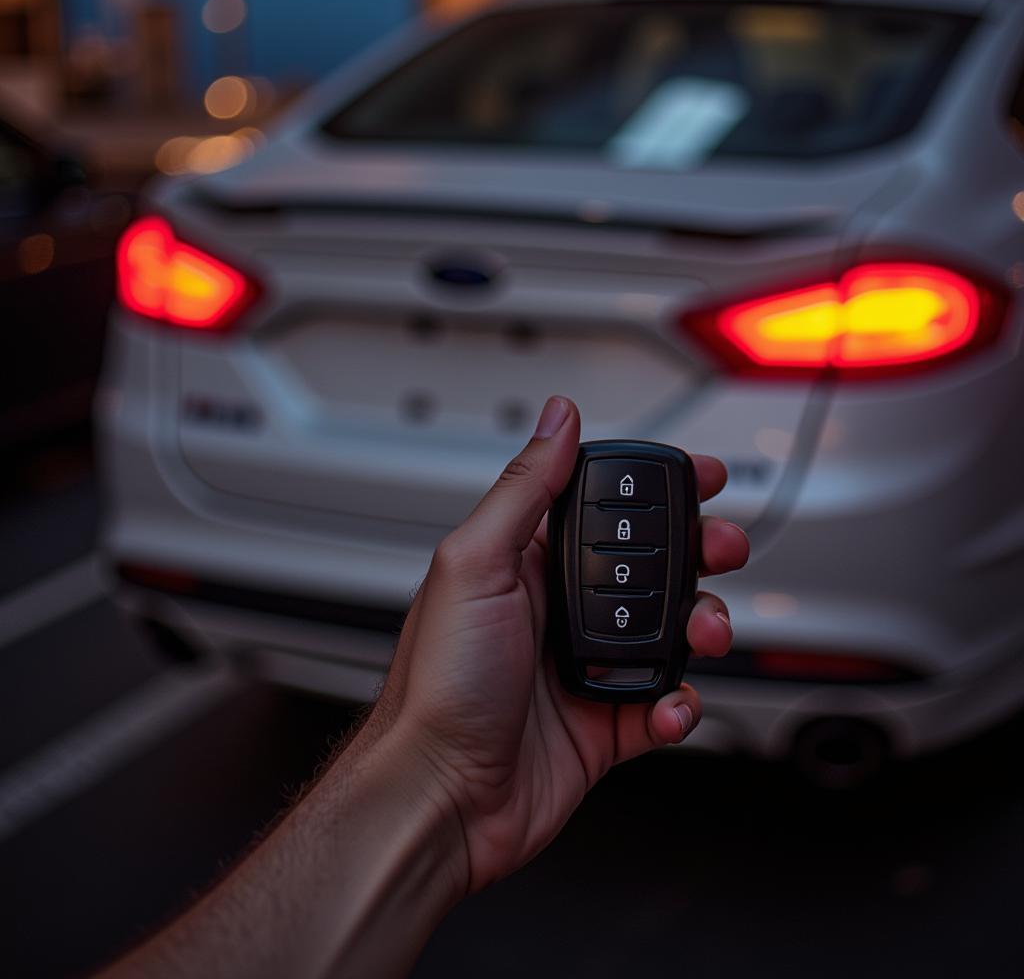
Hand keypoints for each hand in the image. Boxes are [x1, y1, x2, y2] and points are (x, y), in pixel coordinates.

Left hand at [353, 396, 748, 895]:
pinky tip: (667, 704)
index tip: (701, 476)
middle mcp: (559, 613)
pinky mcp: (603, 726)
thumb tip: (557, 418)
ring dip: (700, 627)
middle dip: (699, 554)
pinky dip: (678, 706)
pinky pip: (662, 706)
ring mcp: (584, 669)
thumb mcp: (475, 563)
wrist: (439, 796)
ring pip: (669, 635)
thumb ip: (525, 489)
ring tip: (703, 633)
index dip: (656, 492)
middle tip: (723, 549)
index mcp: (529, 566)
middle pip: (652, 569)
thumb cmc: (439, 684)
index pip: (605, 512)